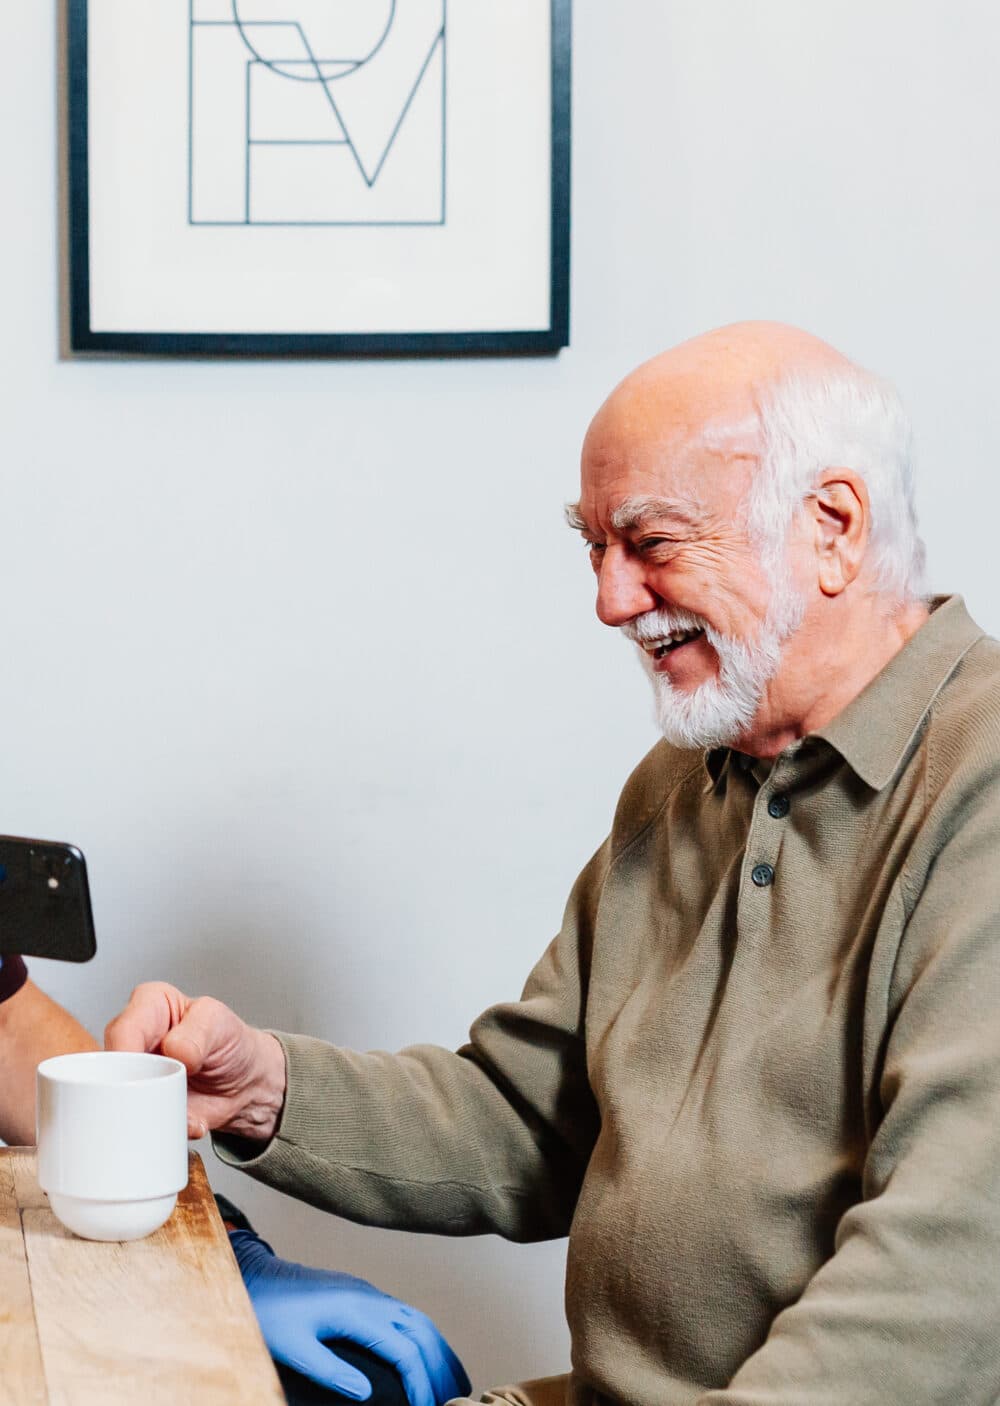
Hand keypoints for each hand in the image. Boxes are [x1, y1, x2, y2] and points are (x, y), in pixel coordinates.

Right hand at [104, 982, 285, 1140]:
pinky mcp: (140, 1108)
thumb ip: (199, 1031)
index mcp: (148, 1007)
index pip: (122, 1029)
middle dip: (133, 1089)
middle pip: (109, 1069)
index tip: (144, 1072)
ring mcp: (133, 1077)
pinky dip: (163, 1129)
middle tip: (163, 1096)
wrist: (246, 1082)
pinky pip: (137, 1124)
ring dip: (150, 1113)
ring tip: (184, 1109)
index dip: (127, 1052)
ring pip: (118, 1100)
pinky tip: (189, 1123)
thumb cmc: (229, 1042)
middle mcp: (133, 1042)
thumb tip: (174, 1048)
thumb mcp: (221, 1024)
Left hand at [230, 1230, 471, 1405]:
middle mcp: (369, 1297)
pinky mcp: (364, 1296)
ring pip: (419, 1319)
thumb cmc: (268, 1313)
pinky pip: (407, 1315)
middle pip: (422, 1330)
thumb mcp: (292, 1347)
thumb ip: (329, 1370)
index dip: (421, 1383)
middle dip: (442, 1367)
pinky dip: (426, 1337)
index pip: (404, 1349)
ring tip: (455, 1383)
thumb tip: (369, 1394)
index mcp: (355, 1310)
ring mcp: (369, 1294)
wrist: (255, 1276)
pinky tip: (428, 1355)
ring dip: (441, 1350)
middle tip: (456, 1401)